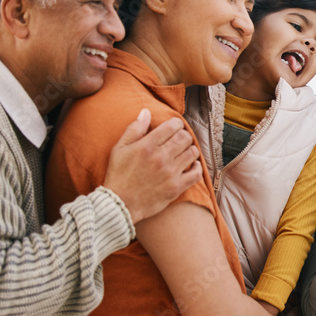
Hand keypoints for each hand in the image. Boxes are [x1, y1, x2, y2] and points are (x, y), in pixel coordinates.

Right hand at [103, 109, 201, 223]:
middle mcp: (160, 158)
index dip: (176, 123)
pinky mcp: (176, 187)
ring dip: (190, 150)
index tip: (175, 126)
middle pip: (185, 138)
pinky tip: (192, 165)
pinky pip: (196, 173)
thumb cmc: (118, 175)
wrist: (120, 203)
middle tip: (179, 139)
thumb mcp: (119, 148)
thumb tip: (146, 112)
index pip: (172, 126)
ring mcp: (170, 173)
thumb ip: (134, 129)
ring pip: (192, 153)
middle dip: (184, 135)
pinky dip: (197, 167)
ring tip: (184, 152)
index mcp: (147, 146)